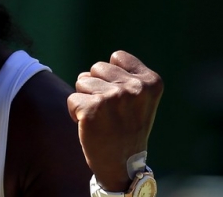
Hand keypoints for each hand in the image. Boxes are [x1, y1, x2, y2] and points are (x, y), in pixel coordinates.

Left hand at [67, 51, 162, 191]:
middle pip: (96, 67)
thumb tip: (85, 73)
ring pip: (82, 80)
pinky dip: (74, 112)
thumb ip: (123, 77)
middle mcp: (135, 88)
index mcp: (151, 82)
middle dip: (96, 86)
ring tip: (100, 118)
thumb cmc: (126, 128)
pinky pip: (72, 98)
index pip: (117, 56)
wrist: (122, 166)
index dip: (112, 76)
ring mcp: (114, 97)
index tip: (121, 99)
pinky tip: (89, 126)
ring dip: (85, 98)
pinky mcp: (92, 109)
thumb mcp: (138, 99)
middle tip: (109, 111)